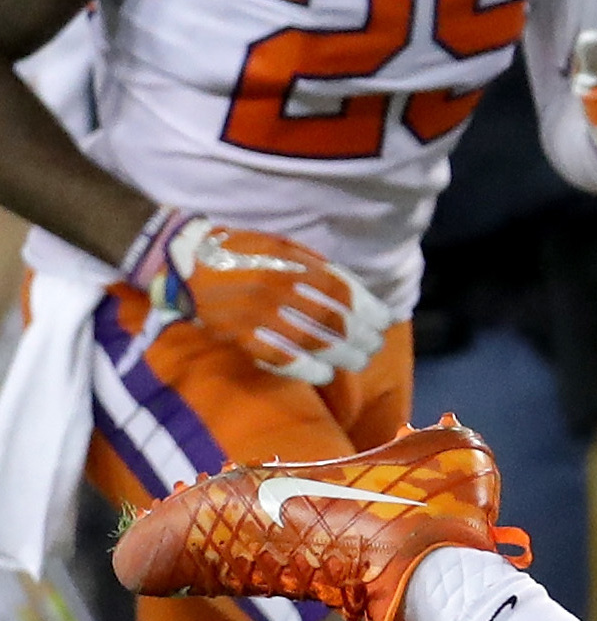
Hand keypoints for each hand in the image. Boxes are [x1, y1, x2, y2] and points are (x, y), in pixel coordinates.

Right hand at [130, 210, 394, 385]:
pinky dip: (306, 368)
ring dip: (342, 355)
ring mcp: (258, 314)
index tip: (386, 321)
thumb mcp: (283, 246)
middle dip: (362, 336)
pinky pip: (279, 357)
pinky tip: (325, 374)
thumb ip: (318, 266)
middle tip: (375, 345)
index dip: (370, 310)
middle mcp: (279, 289)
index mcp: (293, 264)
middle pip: (334, 320)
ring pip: (312, 341)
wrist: (186, 258)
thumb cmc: (243, 250)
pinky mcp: (239, 335)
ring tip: (359, 361)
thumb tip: (356, 291)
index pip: (344, 292)